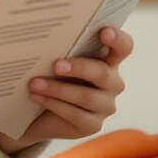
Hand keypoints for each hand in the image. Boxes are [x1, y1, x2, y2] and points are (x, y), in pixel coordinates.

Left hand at [0, 26, 133, 153]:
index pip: (123, 47)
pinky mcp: (93, 124)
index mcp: (108, 60)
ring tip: (34, 84)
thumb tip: (43, 36)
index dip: (117, 39)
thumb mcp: (55, 61)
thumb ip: (60, 49)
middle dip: (78, 68)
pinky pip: (76, 115)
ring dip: (58, 89)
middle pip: (102, 73)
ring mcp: (105, 105)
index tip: (104, 32)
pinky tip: (36, 97)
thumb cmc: (50, 77)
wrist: (37, 113)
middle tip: (55, 65)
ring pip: (86, 96)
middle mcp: (112, 82)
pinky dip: (53, 104)